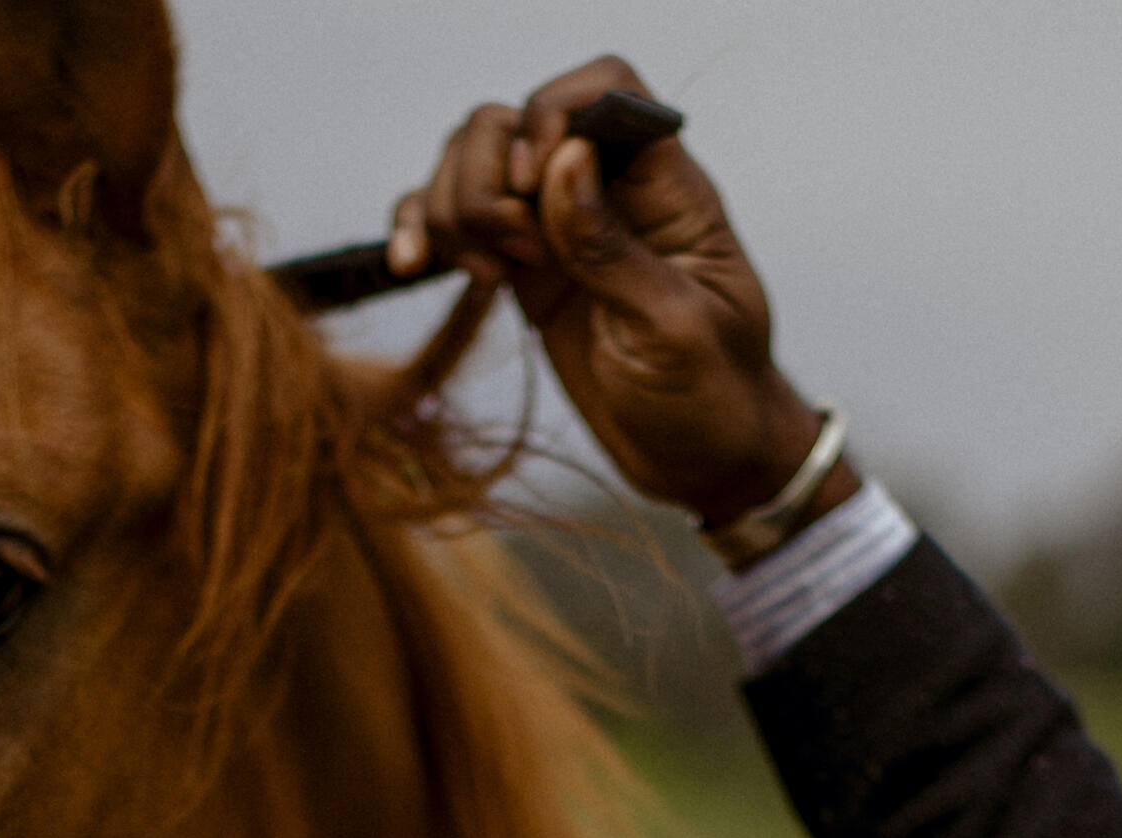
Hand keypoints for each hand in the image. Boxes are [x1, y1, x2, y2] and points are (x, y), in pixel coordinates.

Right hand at [385, 56, 858, 533]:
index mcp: (664, 190)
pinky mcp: (522, 270)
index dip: (551, 115)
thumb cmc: (712, 396)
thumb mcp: (672, 328)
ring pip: (472, 163)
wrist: (703, 464)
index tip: (533, 187)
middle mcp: (604, 194)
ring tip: (489, 279)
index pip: (605, 90)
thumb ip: (613, 246)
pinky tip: (410, 264)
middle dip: (487, 179)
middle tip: (515, 258)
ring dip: (451, 209)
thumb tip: (564, 158)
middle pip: (511, 121)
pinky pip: (453, 222)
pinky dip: (420, 229)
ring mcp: (557, 230)